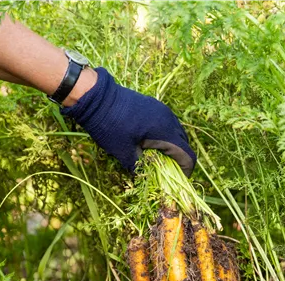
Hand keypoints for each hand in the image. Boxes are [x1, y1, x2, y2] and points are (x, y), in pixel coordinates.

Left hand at [61, 68, 195, 175]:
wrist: (96, 97)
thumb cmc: (110, 126)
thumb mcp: (123, 152)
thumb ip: (139, 166)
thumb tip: (145, 176)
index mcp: (165, 132)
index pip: (187, 155)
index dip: (186, 170)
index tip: (178, 180)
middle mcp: (169, 119)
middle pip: (184, 144)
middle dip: (179, 159)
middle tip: (167, 171)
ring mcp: (162, 110)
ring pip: (177, 133)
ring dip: (172, 147)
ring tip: (159, 158)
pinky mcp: (154, 106)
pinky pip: (168, 124)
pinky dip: (165, 136)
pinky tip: (152, 142)